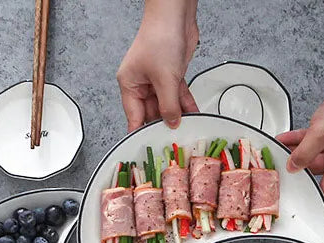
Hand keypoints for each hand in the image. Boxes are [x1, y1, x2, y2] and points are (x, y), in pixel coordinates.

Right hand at [117, 0, 198, 130]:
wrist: (176, 13)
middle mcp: (141, 83)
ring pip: (167, 105)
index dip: (142, 132)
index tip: (150, 147)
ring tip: (187, 127)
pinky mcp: (171, 74)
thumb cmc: (160, 36)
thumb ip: (169, 105)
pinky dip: (186, 104)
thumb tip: (171, 123)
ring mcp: (157, 79)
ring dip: (178, 115)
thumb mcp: (165, 78)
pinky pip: (177, 95)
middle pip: (152, 113)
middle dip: (164, 123)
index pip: (134, 117)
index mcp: (129, 84)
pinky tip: (193, 114)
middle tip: (174, 138)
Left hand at [277, 72, 323, 197]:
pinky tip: (285, 139)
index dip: (311, 191)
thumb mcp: (320, 135)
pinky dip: (300, 139)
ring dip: (296, 150)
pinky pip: (313, 139)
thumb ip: (304, 154)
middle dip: (298, 166)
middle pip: (316, 169)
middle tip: (282, 165)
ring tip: (279, 150)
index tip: (296, 192)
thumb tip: (294, 166)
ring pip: (313, 152)